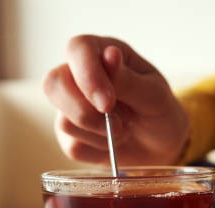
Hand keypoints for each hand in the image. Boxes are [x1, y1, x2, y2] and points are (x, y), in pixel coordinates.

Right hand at [43, 35, 188, 165]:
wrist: (160, 145)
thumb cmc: (159, 111)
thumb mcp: (154, 95)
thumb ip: (129, 79)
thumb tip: (109, 55)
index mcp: (101, 53)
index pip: (78, 49)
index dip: (87, 75)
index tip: (107, 103)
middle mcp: (78, 76)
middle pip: (54, 84)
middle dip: (86, 112)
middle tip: (118, 125)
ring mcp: (69, 106)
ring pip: (64, 121)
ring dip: (100, 134)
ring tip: (123, 130)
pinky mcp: (68, 135)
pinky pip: (73, 147)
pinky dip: (99, 150)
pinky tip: (113, 143)